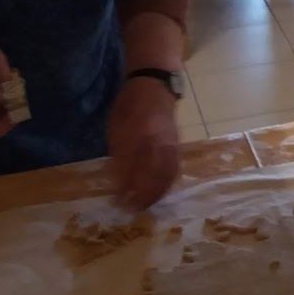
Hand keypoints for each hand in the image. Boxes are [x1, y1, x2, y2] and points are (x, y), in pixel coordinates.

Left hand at [107, 77, 181, 208]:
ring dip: (157, 192)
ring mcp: (170, 142)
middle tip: (132, 209)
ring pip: (166, 173)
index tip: (117, 200)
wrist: (154, 85)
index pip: (132, 166)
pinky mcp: (177, 144)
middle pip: (153, 174)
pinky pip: (174, 167)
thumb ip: (118, 152)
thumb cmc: (129, 104)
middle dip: (143, 195)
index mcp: (139, 132)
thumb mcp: (115, 125)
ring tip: (146, 205)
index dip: (125, 186)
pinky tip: (160, 192)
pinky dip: (167, 183)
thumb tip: (117, 180)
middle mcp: (158, 139)